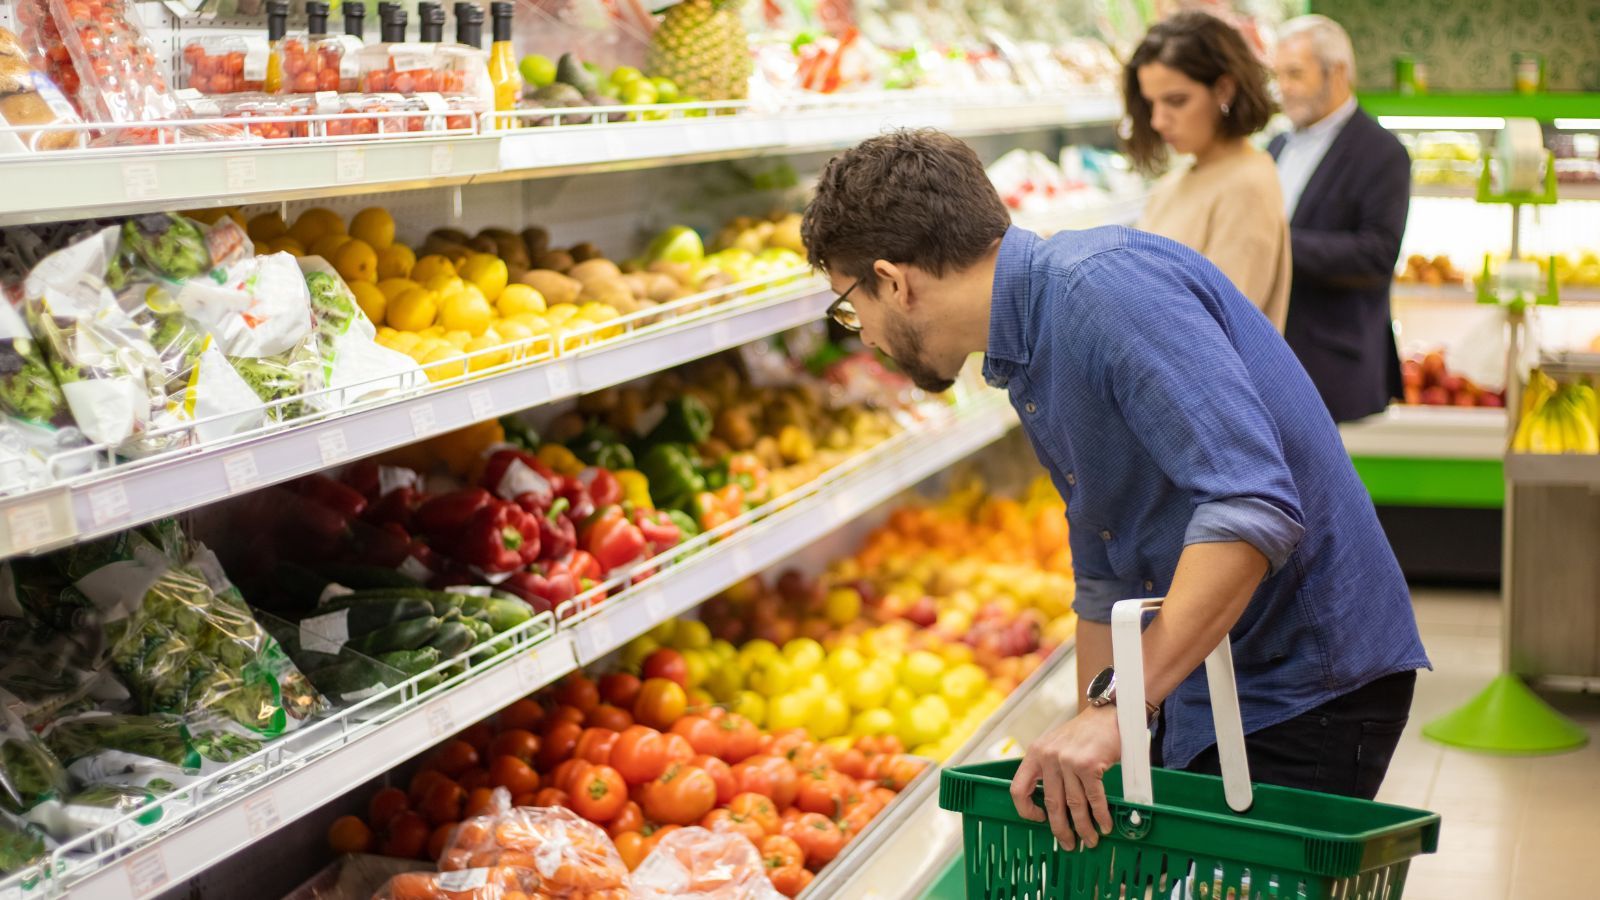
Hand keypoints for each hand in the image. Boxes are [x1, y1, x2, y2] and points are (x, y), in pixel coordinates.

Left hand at [1009, 703, 1120, 848]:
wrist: (1107, 714)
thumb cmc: (1083, 734)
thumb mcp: (1055, 746)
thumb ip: (1049, 770)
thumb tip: (1052, 808)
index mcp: (1035, 753)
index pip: (1018, 788)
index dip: (1026, 810)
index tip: (1039, 820)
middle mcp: (1048, 757)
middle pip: (1051, 804)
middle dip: (1060, 829)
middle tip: (1068, 844)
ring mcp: (1068, 760)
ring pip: (1074, 805)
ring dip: (1083, 827)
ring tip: (1090, 840)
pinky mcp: (1088, 764)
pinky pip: (1093, 798)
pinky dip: (1100, 815)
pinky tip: (1104, 825)